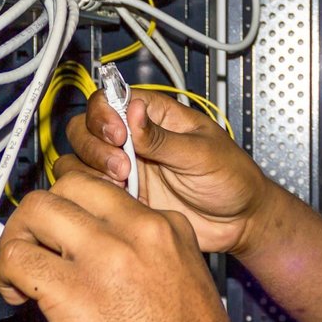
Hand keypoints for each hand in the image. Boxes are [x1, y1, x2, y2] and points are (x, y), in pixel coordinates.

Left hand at [0, 167, 260, 321]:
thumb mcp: (182, 284)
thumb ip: (142, 261)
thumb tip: (92, 261)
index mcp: (167, 228)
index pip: (102, 188)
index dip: (72, 211)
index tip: (61, 236)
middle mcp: (138, 233)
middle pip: (66, 186)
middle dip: (37, 216)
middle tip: (32, 249)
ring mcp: (108, 259)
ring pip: (37, 211)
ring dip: (16, 239)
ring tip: (19, 274)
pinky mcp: (78, 295)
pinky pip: (20, 260)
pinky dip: (7, 274)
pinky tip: (18, 296)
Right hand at [65, 88, 273, 256]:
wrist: (239, 222)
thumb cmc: (232, 178)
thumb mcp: (201, 154)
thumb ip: (163, 137)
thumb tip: (134, 110)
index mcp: (156, 116)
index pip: (111, 99)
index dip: (105, 113)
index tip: (118, 134)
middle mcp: (135, 139)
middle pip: (86, 127)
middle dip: (95, 144)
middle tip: (123, 166)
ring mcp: (127, 168)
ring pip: (82, 159)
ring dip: (92, 169)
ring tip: (123, 183)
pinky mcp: (124, 197)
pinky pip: (92, 190)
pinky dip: (95, 194)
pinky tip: (121, 200)